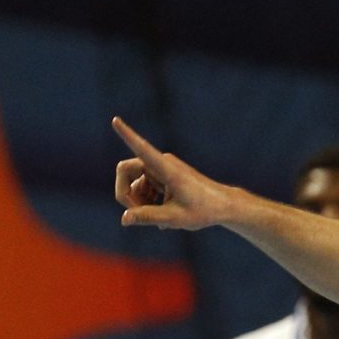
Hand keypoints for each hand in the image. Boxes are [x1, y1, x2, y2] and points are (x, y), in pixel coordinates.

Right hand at [112, 117, 237, 230]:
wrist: (223, 206)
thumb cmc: (203, 211)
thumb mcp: (174, 218)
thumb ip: (147, 217)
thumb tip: (124, 219)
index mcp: (166, 168)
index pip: (142, 149)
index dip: (127, 135)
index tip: (115, 120)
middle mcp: (161, 162)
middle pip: (125, 171)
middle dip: (127, 195)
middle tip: (137, 215)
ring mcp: (161, 167)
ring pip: (134, 183)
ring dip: (140, 201)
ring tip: (160, 217)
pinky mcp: (163, 174)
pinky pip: (143, 186)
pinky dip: (148, 201)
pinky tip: (163, 212)